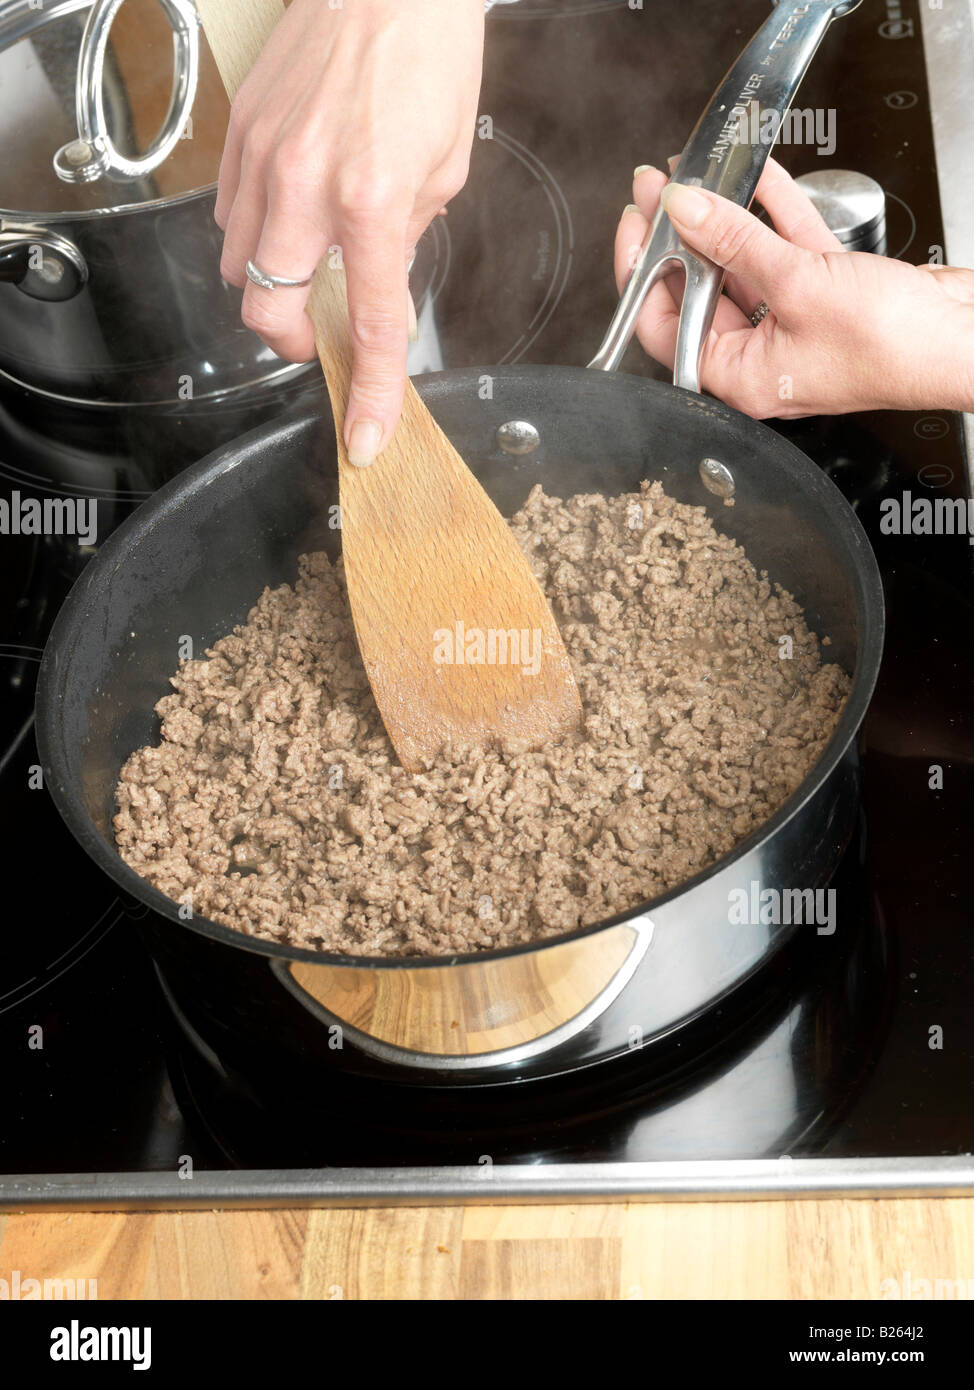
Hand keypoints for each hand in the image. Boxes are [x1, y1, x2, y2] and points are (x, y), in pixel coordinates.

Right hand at [215, 0, 484, 464]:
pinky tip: (289, 217)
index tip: (368, 436)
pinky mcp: (241, 134)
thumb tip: (379, 276)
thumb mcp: (447, 166)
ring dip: (272, 286)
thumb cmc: (427, 56)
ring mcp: (264, 158)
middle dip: (292, 342)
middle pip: (266, 311)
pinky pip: (229, 213)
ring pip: (238, 267)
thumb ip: (408, 235)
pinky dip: (255, 233)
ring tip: (309, 264)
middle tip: (322, 335)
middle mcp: (306, 184)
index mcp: (374, 201)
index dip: (371, 392)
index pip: (369, 324)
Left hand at [615, 157, 973, 416]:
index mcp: (738, 377)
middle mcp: (758, 357)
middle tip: (662, 186)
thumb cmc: (893, 347)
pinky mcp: (824, 297)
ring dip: (725, 216)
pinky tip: (757, 175)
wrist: (964, 340)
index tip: (637, 222)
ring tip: (699, 173)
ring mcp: (791, 325)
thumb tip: (685, 210)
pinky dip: (771, 213)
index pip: (663, 324)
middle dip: (681, 233)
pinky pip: (784, 251)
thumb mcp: (800, 283)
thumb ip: (736, 241)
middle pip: (699, 289)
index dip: (643, 269)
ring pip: (742, 264)